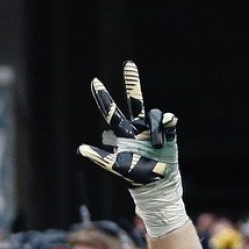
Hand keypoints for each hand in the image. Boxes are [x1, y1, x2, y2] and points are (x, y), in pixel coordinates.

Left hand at [77, 60, 177, 188]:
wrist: (156, 185)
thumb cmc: (134, 177)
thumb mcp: (115, 167)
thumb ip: (99, 158)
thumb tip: (80, 148)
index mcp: (124, 133)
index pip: (111, 112)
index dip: (103, 98)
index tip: (94, 81)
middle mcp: (138, 127)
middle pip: (135, 101)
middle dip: (132, 83)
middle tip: (128, 64)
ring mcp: (153, 129)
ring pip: (154, 114)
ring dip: (155, 130)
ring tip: (158, 146)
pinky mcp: (168, 132)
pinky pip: (169, 121)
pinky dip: (168, 122)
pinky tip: (167, 127)